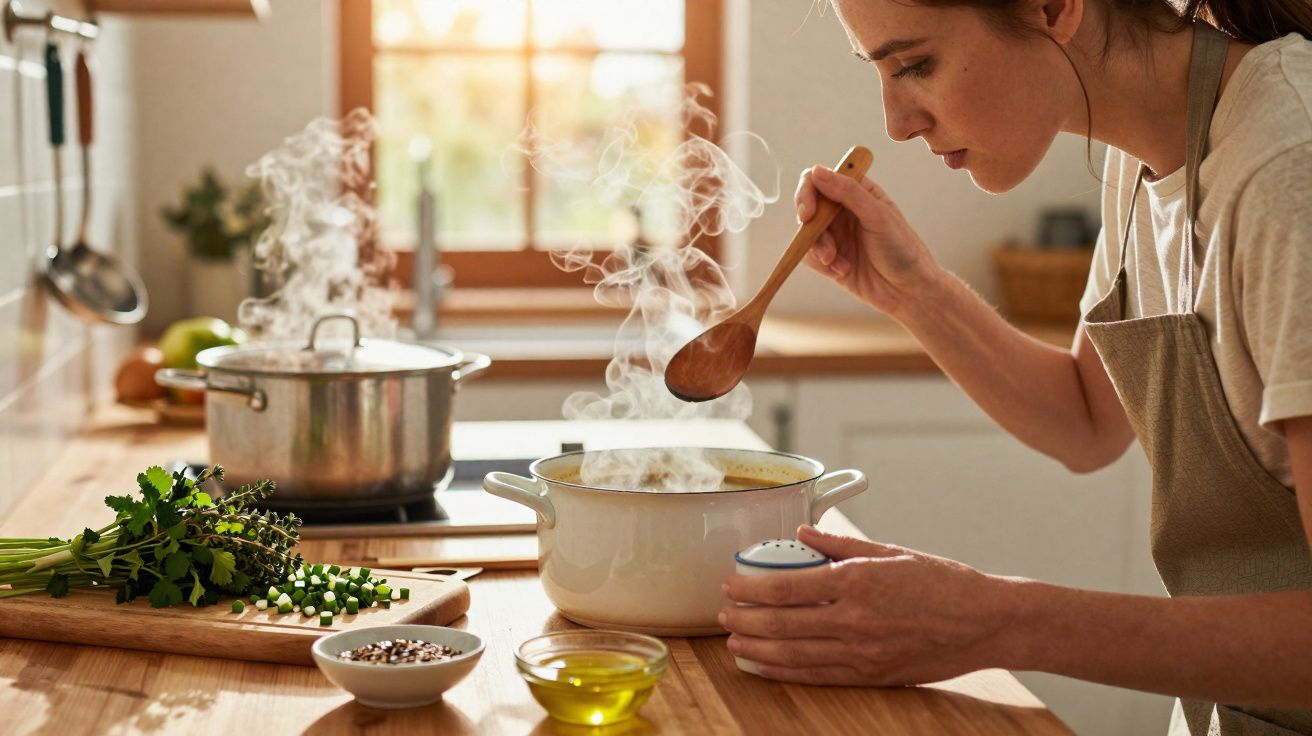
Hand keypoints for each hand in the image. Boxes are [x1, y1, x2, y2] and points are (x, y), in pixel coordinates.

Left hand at [720, 525, 1017, 685]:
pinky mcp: (871, 675)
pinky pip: (818, 676)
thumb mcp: (891, 551)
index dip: (752, 587)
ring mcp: (862, 652)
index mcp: (858, 581)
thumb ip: (841, 545)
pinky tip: (765, 665)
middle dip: (745, 619)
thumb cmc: (942, 582)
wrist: (985, 622)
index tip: (730, 583)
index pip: (788, 586)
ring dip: (757, 649)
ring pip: (795, 654)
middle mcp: (855, 619)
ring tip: (734, 642)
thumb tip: (802, 533)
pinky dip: (785, 671)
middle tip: (722, 613)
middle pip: (783, 622)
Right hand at [796, 166, 939, 318]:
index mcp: (858, 192)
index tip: (809, 212)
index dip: (808, 192)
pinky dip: (821, 263)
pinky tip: (843, 269)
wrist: (908, 290)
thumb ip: (848, 192)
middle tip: (813, 235)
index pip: (821, 179)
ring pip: (806, 232)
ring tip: (835, 260)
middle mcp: (844, 211)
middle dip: (809, 223)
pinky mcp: (830, 259)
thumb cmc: (902, 249)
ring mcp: (836, 235)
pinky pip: (809, 256)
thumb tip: (817, 171)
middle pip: (807, 204)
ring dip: (817, 247)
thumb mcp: (878, 215)